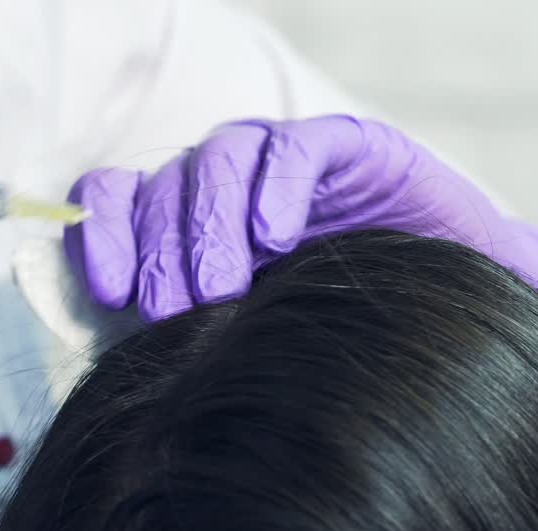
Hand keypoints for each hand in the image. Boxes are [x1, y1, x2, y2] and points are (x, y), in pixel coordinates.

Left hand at [66, 115, 537, 320]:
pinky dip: (276, 188)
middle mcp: (217, 185)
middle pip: (160, 189)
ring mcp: (276, 159)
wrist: (438, 320)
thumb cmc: (321, 338)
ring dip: (210, 227)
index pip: (111, 200)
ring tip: (222, 291)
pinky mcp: (343, 146)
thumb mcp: (234, 343)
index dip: (99, 236)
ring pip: (217, 161)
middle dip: (160, 254)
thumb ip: (176, 343)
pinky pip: (295, 149)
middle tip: (173, 314)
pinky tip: (276, 237)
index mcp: (178, 223)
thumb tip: (112, 378)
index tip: (109, 294)